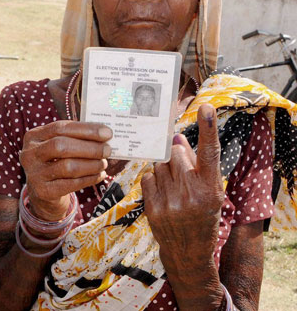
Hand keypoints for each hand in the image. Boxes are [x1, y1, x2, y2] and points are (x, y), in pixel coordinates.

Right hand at [20, 121, 110, 220]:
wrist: (42, 193)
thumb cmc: (55, 162)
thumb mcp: (57, 146)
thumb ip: (75, 138)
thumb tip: (104, 134)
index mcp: (33, 136)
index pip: (60, 128)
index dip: (85, 129)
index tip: (107, 132)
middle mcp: (30, 153)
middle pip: (62, 146)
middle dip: (89, 147)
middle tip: (107, 150)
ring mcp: (34, 173)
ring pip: (68, 166)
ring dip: (91, 164)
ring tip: (103, 163)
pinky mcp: (43, 191)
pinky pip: (71, 184)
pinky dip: (89, 179)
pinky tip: (99, 175)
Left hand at [141, 103, 223, 275]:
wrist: (188, 251)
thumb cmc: (202, 215)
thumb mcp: (209, 192)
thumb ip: (195, 164)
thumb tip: (175, 138)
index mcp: (211, 188)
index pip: (210, 153)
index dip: (208, 129)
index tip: (207, 108)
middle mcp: (192, 194)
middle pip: (175, 154)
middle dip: (175, 156)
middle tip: (180, 168)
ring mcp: (171, 202)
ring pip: (159, 165)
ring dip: (163, 169)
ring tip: (173, 185)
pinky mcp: (153, 208)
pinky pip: (147, 178)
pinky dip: (153, 181)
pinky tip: (162, 193)